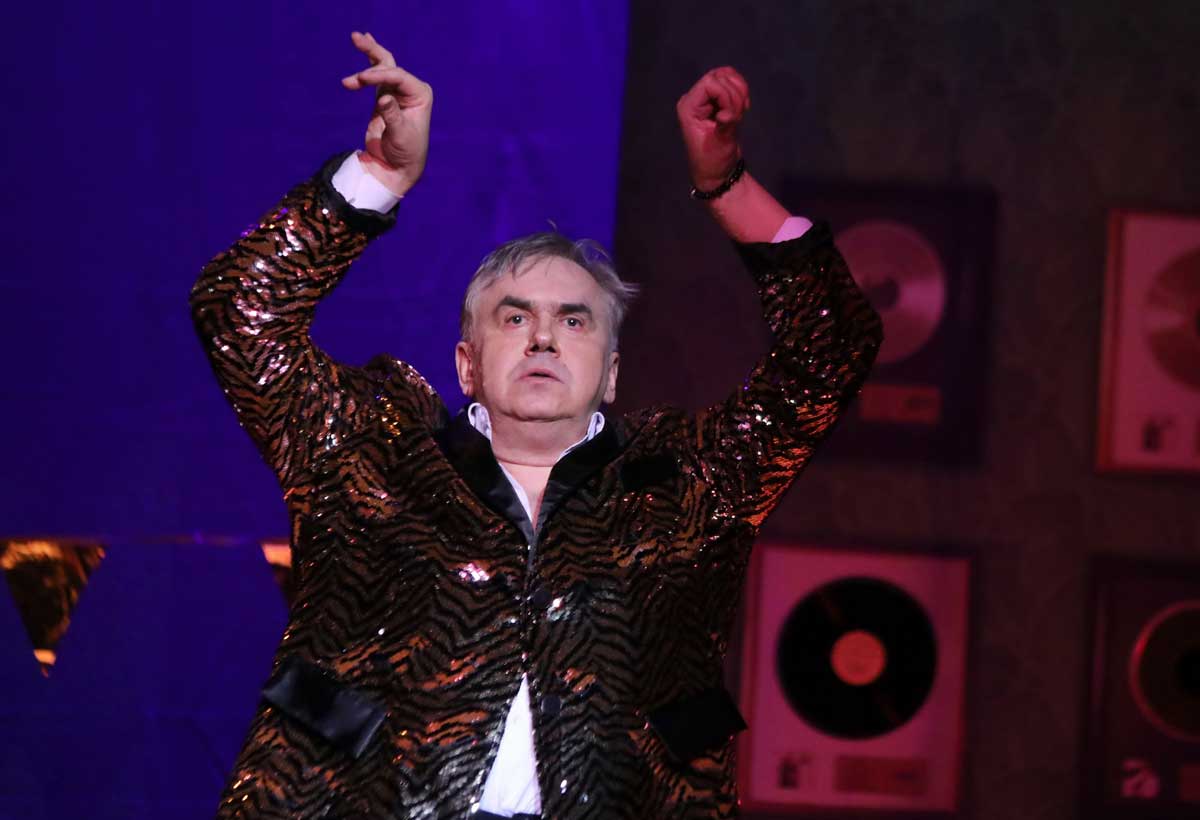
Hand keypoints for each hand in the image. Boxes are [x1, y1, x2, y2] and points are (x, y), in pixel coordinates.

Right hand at [341, 31, 431, 195]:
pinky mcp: (384, 96)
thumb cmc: (404, 152)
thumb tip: (383, 99)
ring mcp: (397, 91)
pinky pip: (375, 75)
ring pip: (383, 65)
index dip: (378, 75)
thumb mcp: (400, 135)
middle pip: (391, 65)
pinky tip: (363, 45)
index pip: (398, 77)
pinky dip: (367, 64)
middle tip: (356, 38)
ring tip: (355, 37)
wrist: (395, 166)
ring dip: (369, 53)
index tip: (360, 79)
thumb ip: (392, 116)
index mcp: (420, 95)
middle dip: (374, 52)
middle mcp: (411, 89)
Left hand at [675, 67, 749, 191]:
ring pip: (727, 76)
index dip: (726, 95)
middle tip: (738, 116)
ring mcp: (705, 97)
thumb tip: (727, 114)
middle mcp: (694, 98)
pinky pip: (732, 83)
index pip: (710, 83)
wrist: (719, 171)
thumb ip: (725, 125)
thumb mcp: (720, 144)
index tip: (731, 117)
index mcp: (688, 107)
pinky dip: (741, 92)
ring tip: (740, 113)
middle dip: (735, 93)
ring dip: (740, 92)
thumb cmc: (713, 161)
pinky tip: (742, 109)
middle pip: (720, 76)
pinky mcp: (716, 99)